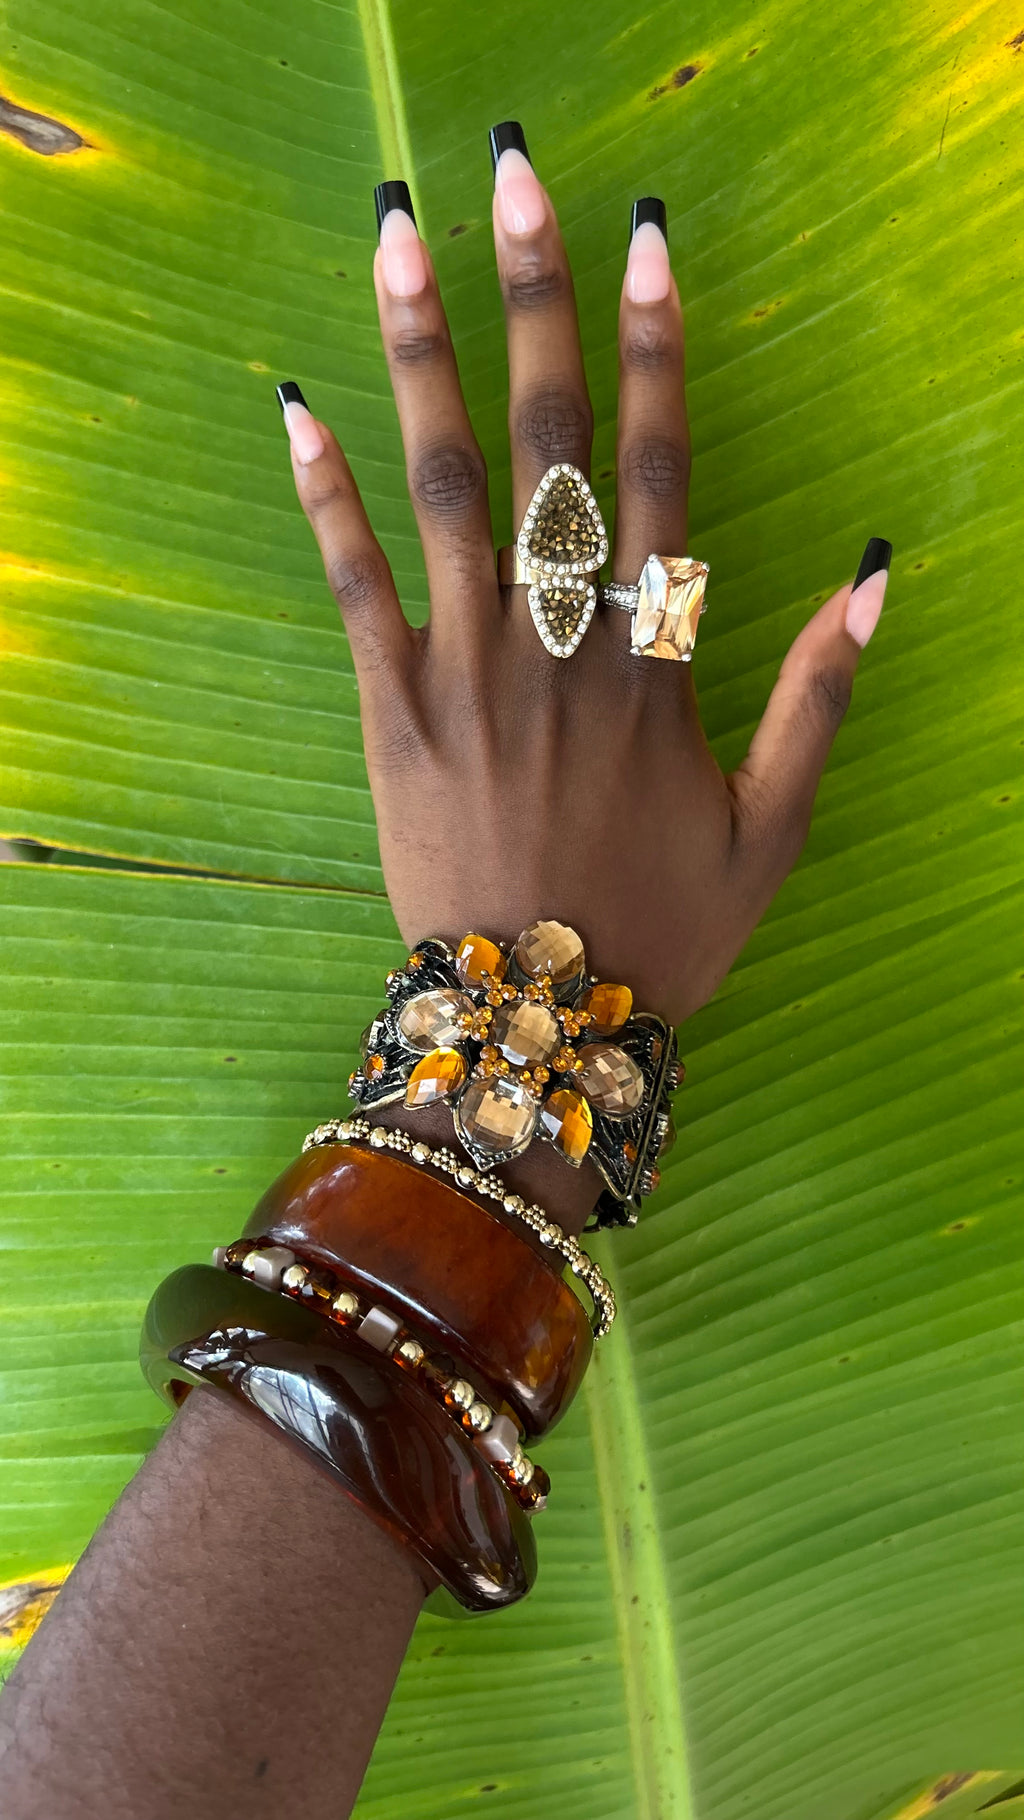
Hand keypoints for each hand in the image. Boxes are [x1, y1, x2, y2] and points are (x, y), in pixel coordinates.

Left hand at [278, 132, 889, 1030]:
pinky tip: (299, 406)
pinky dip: (327, 498)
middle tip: (510, 177)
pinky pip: (355, 588)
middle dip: (532, 299)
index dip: (656, 347)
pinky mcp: (389, 712)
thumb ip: (820, 699)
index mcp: (653, 663)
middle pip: (545, 442)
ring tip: (395, 238)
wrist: (533, 1028)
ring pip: (442, 490)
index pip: (658, 469)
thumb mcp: (772, 830)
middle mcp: (555, 643)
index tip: (648, 240)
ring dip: (419, 354)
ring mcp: (462, 672)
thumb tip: (880, 575)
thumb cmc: (661, 929)